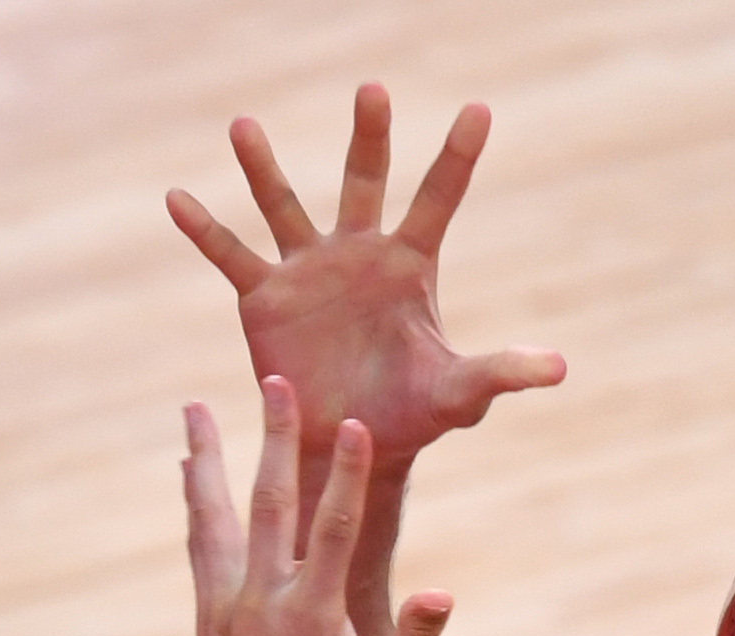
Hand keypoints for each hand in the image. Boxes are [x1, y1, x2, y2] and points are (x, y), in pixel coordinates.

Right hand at [168, 83, 564, 472]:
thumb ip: (500, 373)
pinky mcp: (264, 300)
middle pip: (363, 183)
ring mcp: (308, 271)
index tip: (480, 109)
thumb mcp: (459, 395)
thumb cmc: (411, 418)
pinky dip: (204, 230)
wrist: (347, 447)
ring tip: (242, 125)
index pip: (437, 201)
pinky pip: (231, 257)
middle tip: (372, 89)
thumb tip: (559, 369)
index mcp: (410, 267)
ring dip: (263, 168)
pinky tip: (176, 198)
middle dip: (369, 138)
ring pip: (284, 207)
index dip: (457, 157)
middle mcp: (358, 254)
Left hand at [185, 380, 519, 635]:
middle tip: (274, 381)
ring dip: (207, 462)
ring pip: (213, 521)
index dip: (347, 472)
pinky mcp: (207, 630)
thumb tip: (440, 593)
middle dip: (273, 439)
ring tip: (196, 411)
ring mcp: (224, 618)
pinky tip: (192, 478)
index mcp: (312, 623)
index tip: (353, 421)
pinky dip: (197, 507)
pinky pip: (200, 551)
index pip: (335, 529)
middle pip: (268, 506)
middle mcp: (258, 612)